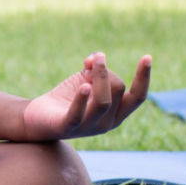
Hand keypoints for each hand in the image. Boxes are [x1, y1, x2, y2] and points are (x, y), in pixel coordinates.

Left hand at [21, 52, 152, 140]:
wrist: (38, 118)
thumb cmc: (68, 98)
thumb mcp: (86, 79)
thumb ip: (95, 68)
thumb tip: (97, 58)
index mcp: (117, 113)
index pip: (138, 97)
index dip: (144, 78)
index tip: (147, 57)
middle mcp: (107, 123)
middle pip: (118, 88)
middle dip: (105, 70)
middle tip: (89, 63)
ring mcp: (88, 127)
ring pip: (104, 101)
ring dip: (99, 76)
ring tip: (89, 63)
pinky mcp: (68, 127)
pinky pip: (78, 114)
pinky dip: (81, 99)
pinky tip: (83, 86)